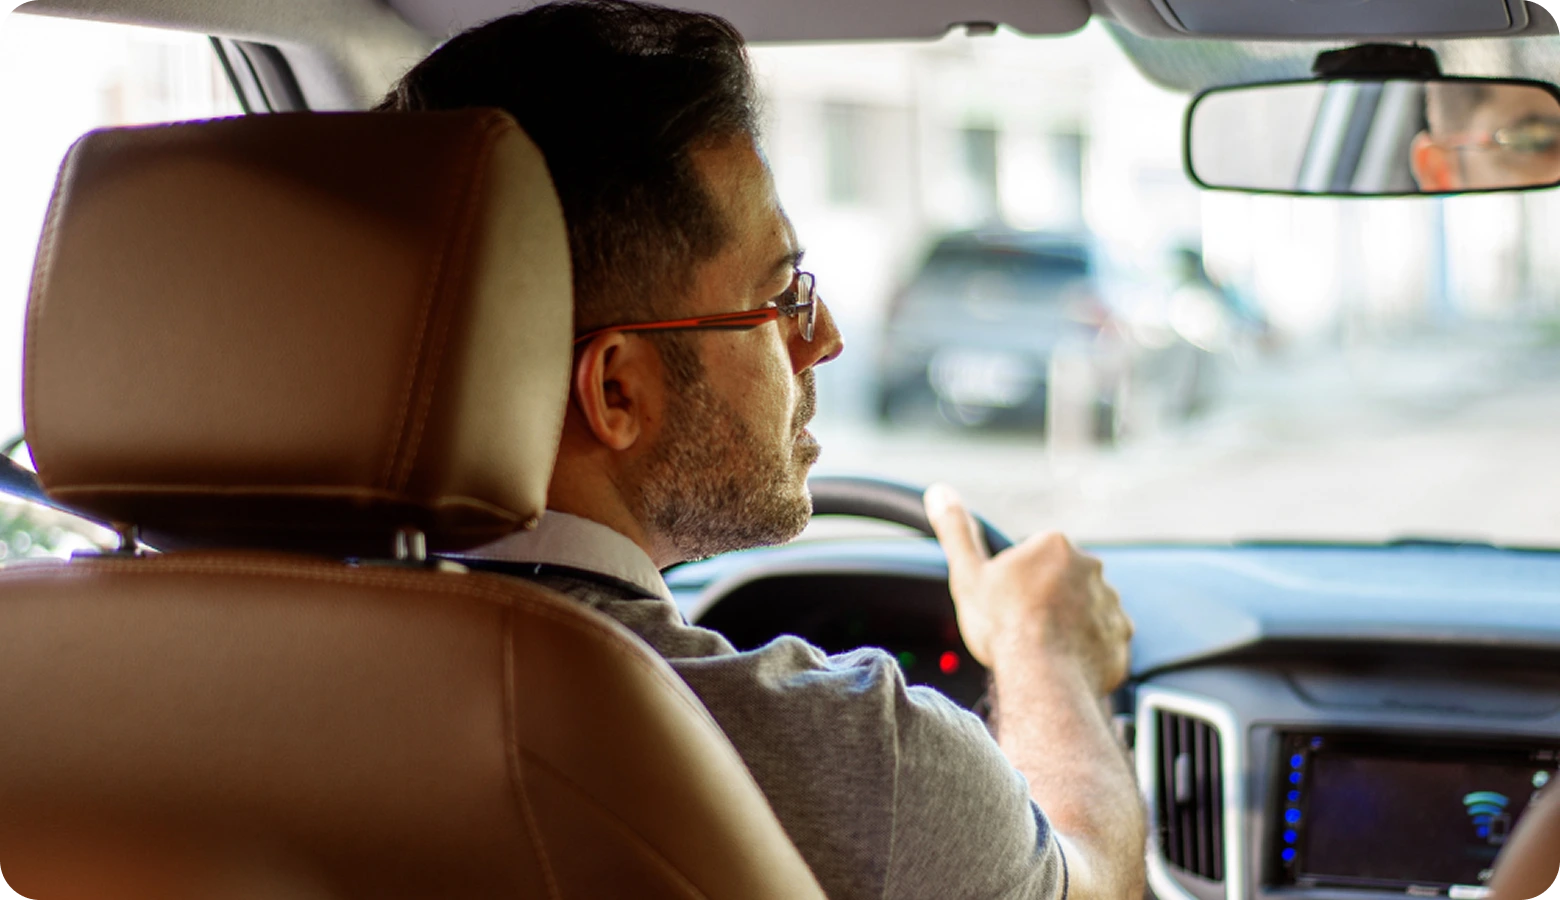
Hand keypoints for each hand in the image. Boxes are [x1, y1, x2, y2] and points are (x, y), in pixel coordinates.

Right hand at [925, 483, 1132, 695]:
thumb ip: (956, 531)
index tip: (1007, 602)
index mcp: (1054, 546)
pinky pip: (1103, 639)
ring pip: (1085, 609)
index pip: (1036, 556)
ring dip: (1069, 623)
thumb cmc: (1004, 626)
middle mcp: (1091, 568)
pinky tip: (1064, 661)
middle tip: (1023, 625)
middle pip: (1063, 580)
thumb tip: (940, 492)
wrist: (1042, 677)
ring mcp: (1111, 603)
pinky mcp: (1121, 637)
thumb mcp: (968, 573)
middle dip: (1047, 598)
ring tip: (1044, 647)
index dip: (1017, 581)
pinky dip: (1087, 648)